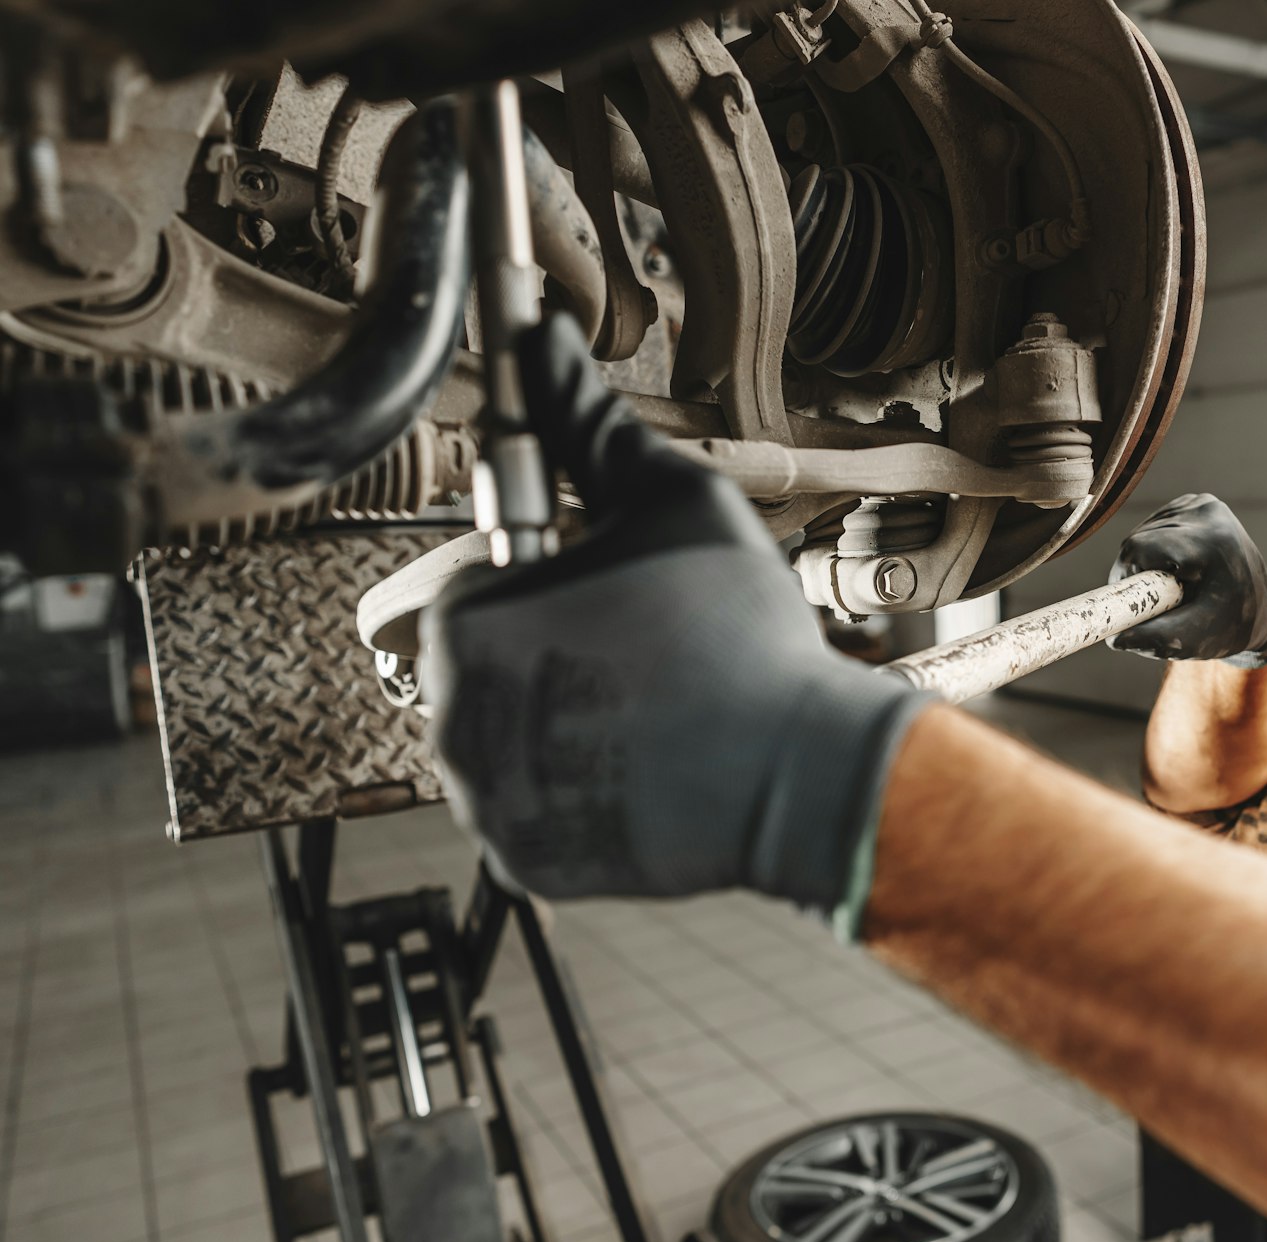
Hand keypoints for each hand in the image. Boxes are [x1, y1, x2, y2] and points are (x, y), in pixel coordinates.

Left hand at [421, 315, 932, 925]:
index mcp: (470, 620)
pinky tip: (641, 765)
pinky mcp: (520, 860)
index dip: (565, 581)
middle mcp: (451, 718)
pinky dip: (576, 790)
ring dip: (563, 719)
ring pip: (509, 738)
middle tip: (649, 655)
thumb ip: (589, 424)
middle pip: (492, 665)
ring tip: (652, 709)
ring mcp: (482, 799)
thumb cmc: (739, 634)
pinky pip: (532, 808)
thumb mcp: (670, 500)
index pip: (490, 585)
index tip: (623, 600)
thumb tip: (543, 337)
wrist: (796, 771)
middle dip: (558, 653)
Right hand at [1107, 493, 1266, 666]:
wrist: (1258, 611)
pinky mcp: (1199, 503)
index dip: (1129, 577)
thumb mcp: (1195, 640)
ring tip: (1175, 585)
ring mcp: (1205, 504)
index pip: (1141, 548)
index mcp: (1213, 541)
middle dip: (1138, 573)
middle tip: (1160, 600)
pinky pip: (1156, 525)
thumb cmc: (1228, 628)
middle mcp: (1210, 513)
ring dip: (1147, 562)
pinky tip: (1180, 567)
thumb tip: (1117, 639)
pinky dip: (1158, 549)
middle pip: (1139, 539)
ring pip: (1143, 532)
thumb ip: (1157, 640)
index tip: (1138, 603)